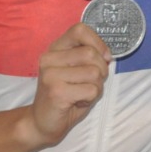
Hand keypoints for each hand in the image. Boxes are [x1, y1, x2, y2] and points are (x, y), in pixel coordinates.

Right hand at [28, 23, 112, 147]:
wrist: (42, 122)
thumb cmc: (66, 94)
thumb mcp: (77, 70)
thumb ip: (89, 57)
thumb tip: (108, 55)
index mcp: (55, 49)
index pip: (79, 30)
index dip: (97, 42)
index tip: (103, 57)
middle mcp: (49, 58)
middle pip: (91, 53)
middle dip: (101, 71)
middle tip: (90, 83)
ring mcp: (50, 75)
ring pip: (94, 73)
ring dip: (96, 87)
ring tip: (81, 93)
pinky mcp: (56, 92)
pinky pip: (91, 90)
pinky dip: (91, 98)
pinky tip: (76, 102)